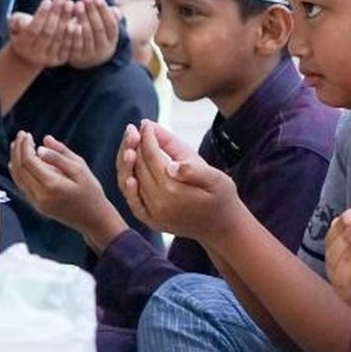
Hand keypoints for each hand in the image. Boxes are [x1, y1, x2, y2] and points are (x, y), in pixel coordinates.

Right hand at [7, 0, 80, 67]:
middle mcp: (35, 54)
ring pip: (60, 38)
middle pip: (49, 32)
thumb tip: (26, 21)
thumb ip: (18, 20)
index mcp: (22, 44)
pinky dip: (74, 34)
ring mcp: (49, 59)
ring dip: (66, 20)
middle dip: (56, 14)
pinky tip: (78, 21)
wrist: (31, 53)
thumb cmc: (23, 31)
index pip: (33, 28)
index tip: (48, 0)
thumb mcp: (15, 24)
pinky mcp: (60, 60)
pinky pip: (69, 46)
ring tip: (71, 5)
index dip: (41, 15)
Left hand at [7, 131, 126, 252]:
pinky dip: (17, 172)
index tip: (27, 134)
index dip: (25, 146)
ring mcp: (36, 202)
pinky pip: (22, 186)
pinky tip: (17, 163)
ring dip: (15, 160)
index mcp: (51, 185)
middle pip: (19, 169)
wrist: (94, 219)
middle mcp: (40, 195)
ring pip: (18, 178)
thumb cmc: (91, 192)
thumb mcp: (81, 170)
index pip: (29, 161)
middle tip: (21, 135)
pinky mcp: (37, 206)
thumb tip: (42, 143)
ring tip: (17, 145)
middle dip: (18, 150)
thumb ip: (61, 156)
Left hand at [67, 0, 120, 68]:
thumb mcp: (105, 29)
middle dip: (92, 11)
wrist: (85, 60)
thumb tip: (115, 10)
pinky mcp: (77, 58)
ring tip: (77, 4)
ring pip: (87, 35)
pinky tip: (69, 21)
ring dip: (82, 18)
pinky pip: (75, 45)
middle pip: (98, 28)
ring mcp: (90, 54)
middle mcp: (103, 48)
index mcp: (112, 40)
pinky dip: (73, 33)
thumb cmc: (95, 36)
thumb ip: (109, 18)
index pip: (111, 24)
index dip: (104, 10)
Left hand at [127, 120, 242, 243]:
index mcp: (173, 189)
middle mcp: (158, 203)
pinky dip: (127, 185)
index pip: (152, 156)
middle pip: (138, 167)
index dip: (148, 137)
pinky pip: (133, 201)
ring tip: (129, 144)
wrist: (224, 228)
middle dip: (135, 145)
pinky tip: (129, 172)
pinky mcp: (152, 221)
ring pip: (130, 181)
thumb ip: (192, 166)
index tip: (146, 123)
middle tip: (133, 128)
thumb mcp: (215, 177)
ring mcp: (153, 214)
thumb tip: (169, 157)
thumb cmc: (222, 197)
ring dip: (127, 161)